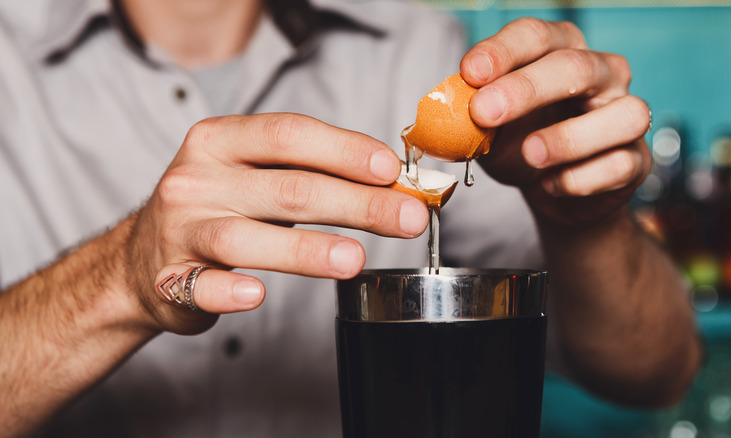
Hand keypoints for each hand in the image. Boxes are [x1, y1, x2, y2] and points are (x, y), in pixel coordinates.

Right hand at [126, 113, 428, 333]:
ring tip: (354, 259)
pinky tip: (256, 294)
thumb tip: (389, 182)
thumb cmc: (216, 207)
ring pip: (246, 236)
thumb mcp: (253, 174)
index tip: (391, 169)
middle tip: (407, 218)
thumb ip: (309, 173)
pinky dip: (228, 291)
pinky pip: (200, 285)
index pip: (288, 134)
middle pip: (286, 187)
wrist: (139, 258)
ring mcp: (180, 230)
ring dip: (305, 249)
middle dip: (356, 203)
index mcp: (219, 140)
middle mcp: (196, 179)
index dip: (344, 149)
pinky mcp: (169, 279)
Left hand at [461, 18, 651, 224]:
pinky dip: (580, 179)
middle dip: (525, 89)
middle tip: (483, 112)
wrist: (553, 192)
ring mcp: (625, 115)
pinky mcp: (636, 161)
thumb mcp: (488, 127)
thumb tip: (447, 108)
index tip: (469, 72)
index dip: (501, 51)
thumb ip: (471, 113)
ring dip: (569, 137)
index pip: (535, 36)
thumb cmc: (522, 144)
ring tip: (530, 153)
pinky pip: (619, 166)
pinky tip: (550, 184)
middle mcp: (603, 74)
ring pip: (621, 114)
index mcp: (562, 50)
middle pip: (575, 66)